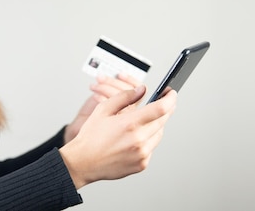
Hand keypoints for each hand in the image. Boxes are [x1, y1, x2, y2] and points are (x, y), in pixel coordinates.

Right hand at [59, 85, 176, 188]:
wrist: (83, 163)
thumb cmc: (91, 137)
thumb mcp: (103, 109)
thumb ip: (125, 97)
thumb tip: (141, 90)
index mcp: (130, 124)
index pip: (161, 108)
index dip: (170, 98)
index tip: (171, 93)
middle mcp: (138, 140)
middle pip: (163, 120)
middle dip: (165, 110)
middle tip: (161, 104)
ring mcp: (141, 154)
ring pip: (159, 134)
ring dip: (156, 125)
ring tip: (141, 122)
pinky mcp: (142, 164)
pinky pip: (152, 148)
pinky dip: (148, 140)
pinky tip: (135, 138)